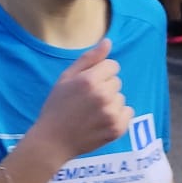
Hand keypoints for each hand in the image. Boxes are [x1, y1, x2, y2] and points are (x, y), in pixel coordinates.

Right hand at [34, 38, 132, 163]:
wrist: (54, 140)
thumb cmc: (57, 106)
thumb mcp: (66, 78)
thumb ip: (89, 59)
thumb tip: (108, 42)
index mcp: (89, 80)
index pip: (113, 66)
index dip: (100, 73)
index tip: (88, 85)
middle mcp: (103, 95)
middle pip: (117, 82)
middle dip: (105, 87)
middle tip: (87, 100)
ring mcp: (112, 113)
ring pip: (121, 98)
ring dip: (110, 102)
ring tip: (92, 112)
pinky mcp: (118, 128)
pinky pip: (128, 112)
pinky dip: (117, 116)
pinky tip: (101, 121)